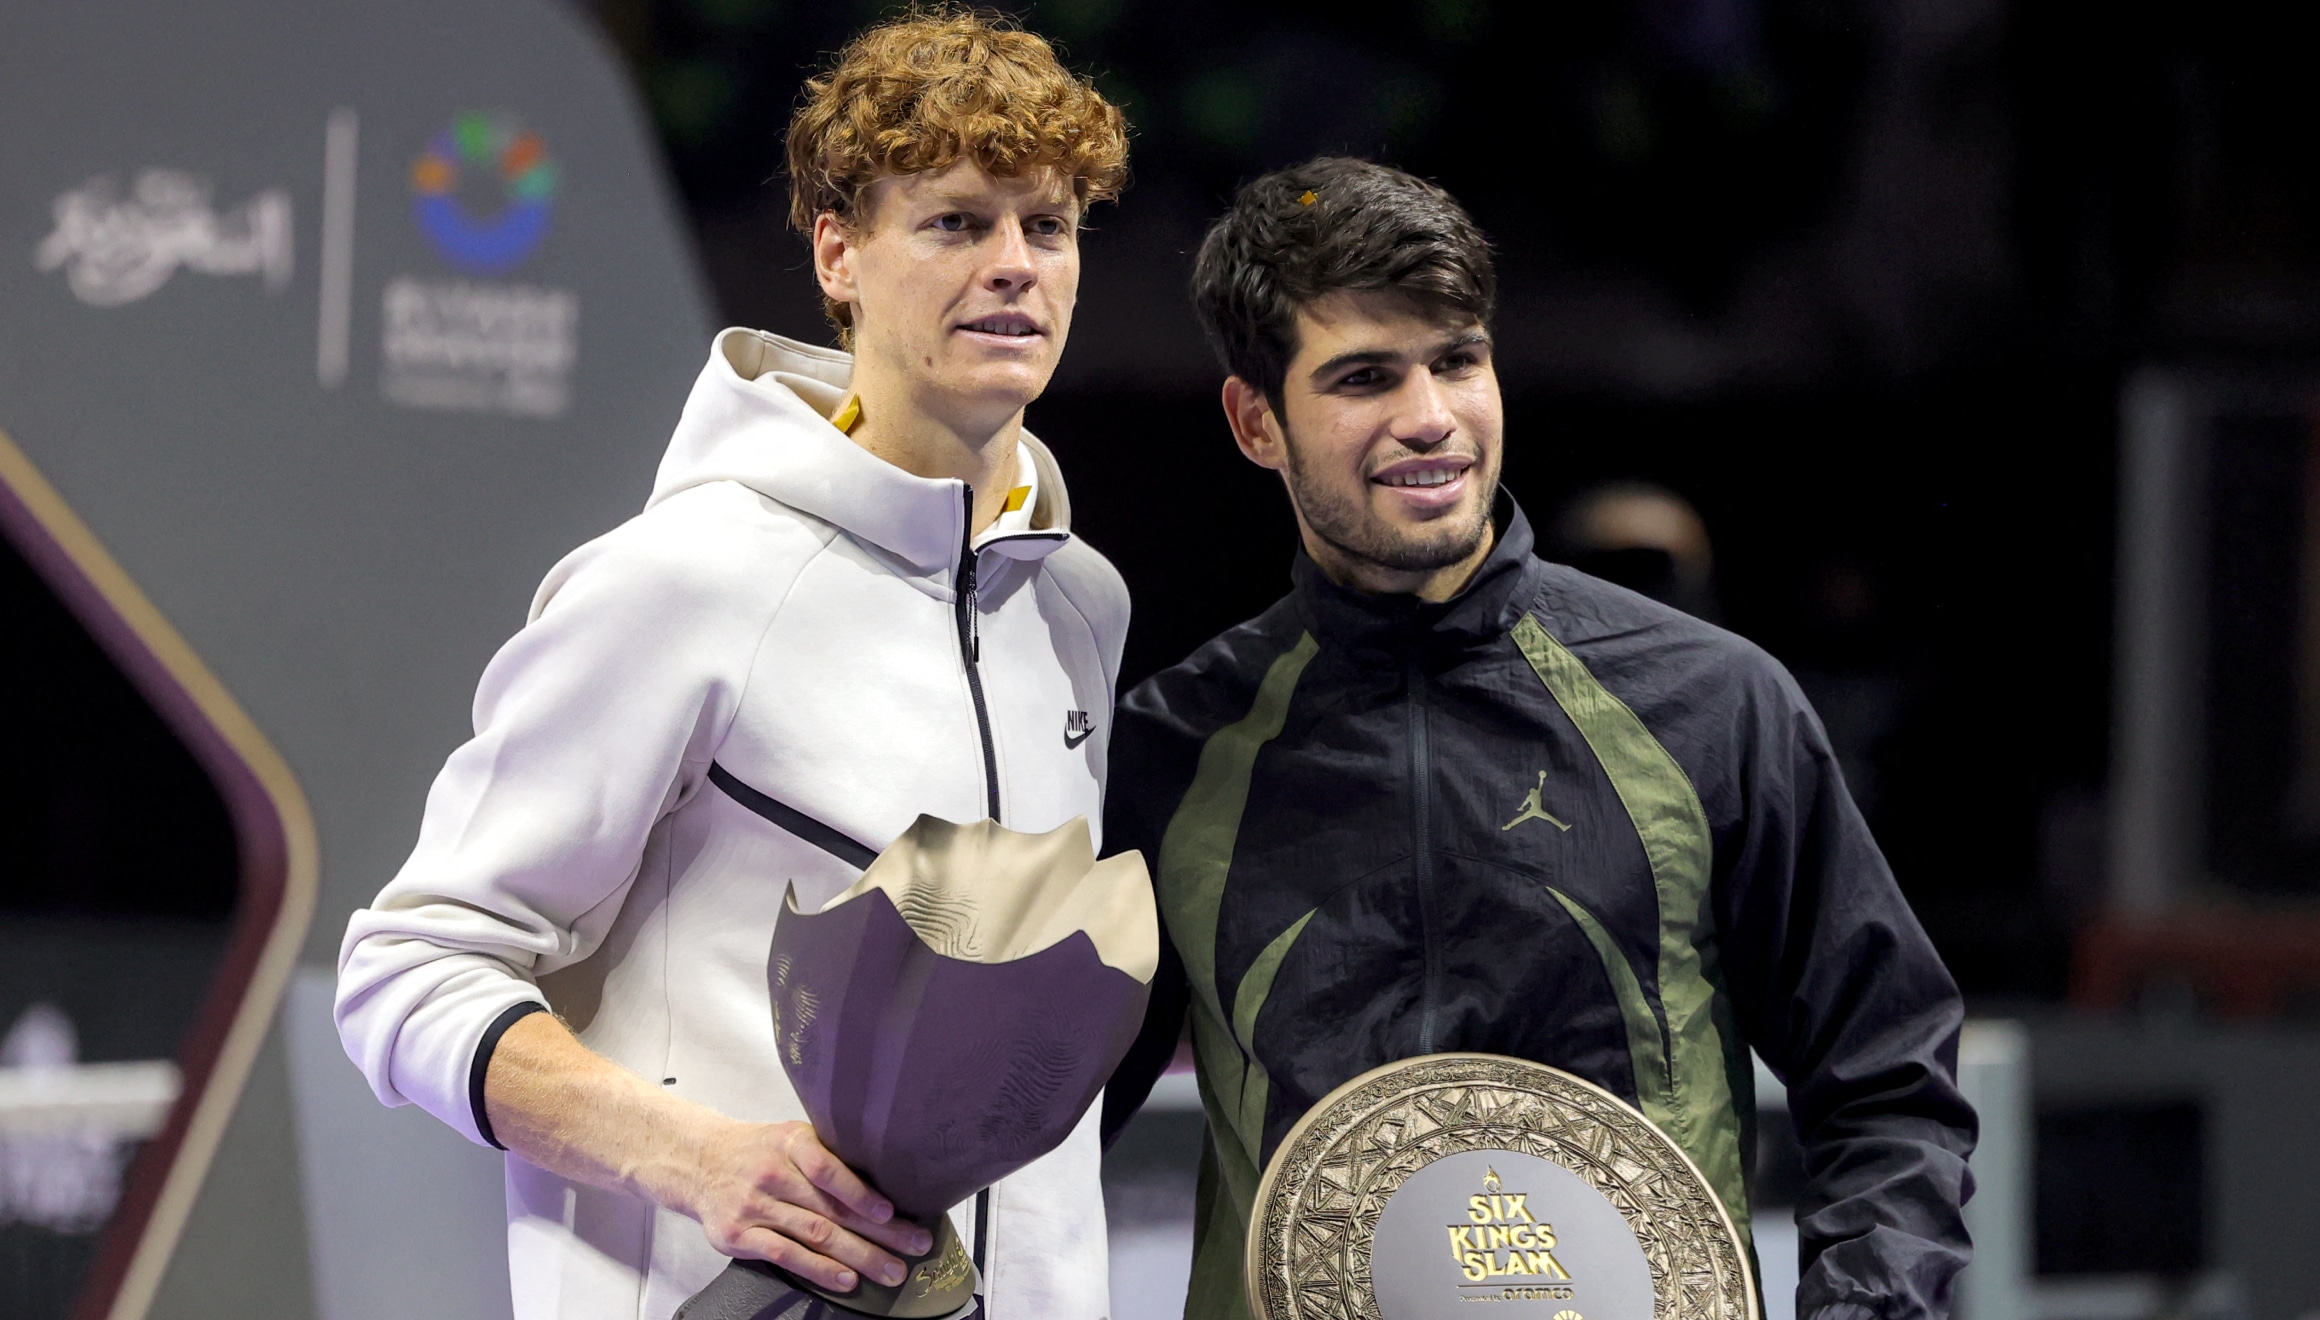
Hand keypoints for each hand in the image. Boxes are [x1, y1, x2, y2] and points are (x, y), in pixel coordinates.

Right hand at [688, 1120, 934, 1292]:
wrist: (700, 1162)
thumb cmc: (759, 1151)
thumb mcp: (791, 1137)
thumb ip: (827, 1155)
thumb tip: (885, 1181)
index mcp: (790, 1143)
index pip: (827, 1168)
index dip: (859, 1192)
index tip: (890, 1211)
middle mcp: (771, 1173)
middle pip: (831, 1208)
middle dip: (880, 1231)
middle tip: (915, 1245)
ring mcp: (753, 1206)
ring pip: (815, 1235)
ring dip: (859, 1256)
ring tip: (892, 1270)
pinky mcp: (738, 1236)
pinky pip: (786, 1255)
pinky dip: (820, 1269)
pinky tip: (847, 1279)